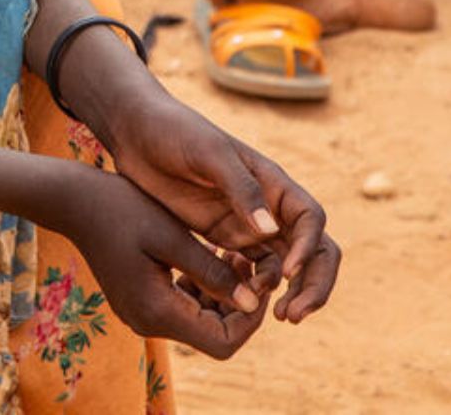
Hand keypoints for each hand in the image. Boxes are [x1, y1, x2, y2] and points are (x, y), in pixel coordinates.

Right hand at [54, 172, 274, 358]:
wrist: (74, 200)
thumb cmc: (122, 208)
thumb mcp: (173, 236)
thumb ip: (212, 271)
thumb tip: (252, 303)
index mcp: (157, 311)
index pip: (223, 342)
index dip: (251, 318)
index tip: (261, 280)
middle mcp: (149, 323)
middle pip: (214, 336)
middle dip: (241, 305)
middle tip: (252, 263)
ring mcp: (142, 315)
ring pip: (201, 322)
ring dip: (224, 295)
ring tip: (234, 255)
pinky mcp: (140, 302)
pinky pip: (183, 306)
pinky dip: (203, 288)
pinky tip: (211, 255)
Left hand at [96, 88, 339, 324]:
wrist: (137, 134)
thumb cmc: (175, 132)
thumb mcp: (209, 152)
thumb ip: (240, 188)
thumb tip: (271, 230)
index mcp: (272, 182)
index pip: (311, 220)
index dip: (309, 249)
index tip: (286, 273)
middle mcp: (267, 206)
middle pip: (311, 249)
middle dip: (313, 283)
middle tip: (294, 315)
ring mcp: (246, 225)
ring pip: (284, 266)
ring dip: (287, 293)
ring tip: (274, 317)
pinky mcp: (222, 239)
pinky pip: (251, 271)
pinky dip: (254, 289)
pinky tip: (239, 302)